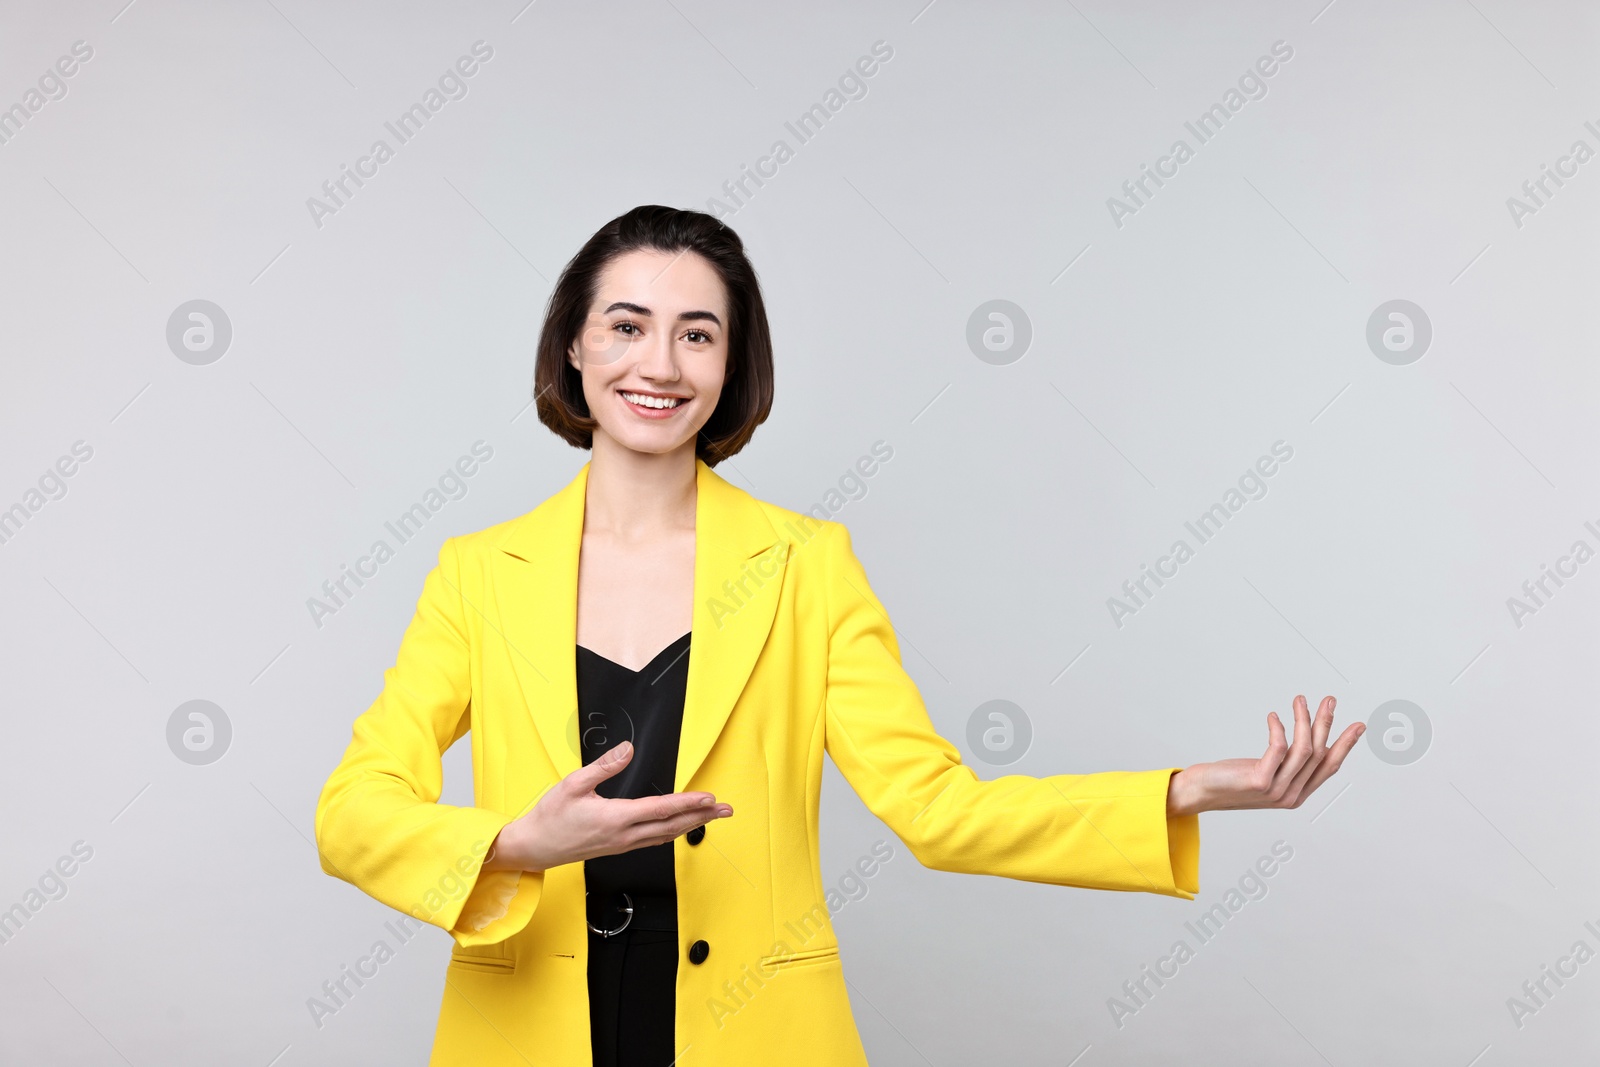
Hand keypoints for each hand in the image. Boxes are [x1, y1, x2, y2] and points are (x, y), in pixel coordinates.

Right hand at [482, 741, 732, 871]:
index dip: (688, 803)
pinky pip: (653, 840)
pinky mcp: (617, 848)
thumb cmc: (550, 816)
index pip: (661, 810)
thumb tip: (628, 749)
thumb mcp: (573, 784)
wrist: (533, 848)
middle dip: (701, 817)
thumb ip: (604, 766)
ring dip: (691, 825)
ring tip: (711, 817)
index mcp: (615, 818)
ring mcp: (622, 845)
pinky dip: (672, 832)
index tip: (710, 798)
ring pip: (665, 836)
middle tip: (727, 810)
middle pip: (671, 826)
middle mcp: (624, 836)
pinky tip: (679, 827)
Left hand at [1166, 695, 1362, 815]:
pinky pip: (1278, 749)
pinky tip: (1273, 716)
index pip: (1329, 767)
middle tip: (1329, 700)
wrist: (1200, 793)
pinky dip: (1279, 728)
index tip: (1357, 725)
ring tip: (1300, 700)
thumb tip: (1306, 738)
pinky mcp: (1259, 781)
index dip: (1345, 745)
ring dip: (1304, 720)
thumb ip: (1287, 763)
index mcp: (1297, 794)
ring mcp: (1276, 790)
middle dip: (1327, 724)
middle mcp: (1291, 795)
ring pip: (1302, 750)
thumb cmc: (1230, 780)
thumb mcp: (1266, 772)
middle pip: (1318, 754)